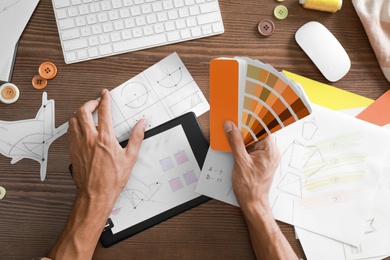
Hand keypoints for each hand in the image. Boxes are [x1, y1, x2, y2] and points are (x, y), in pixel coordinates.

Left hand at [68, 89, 146, 205]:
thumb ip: (136, 137)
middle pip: (83, 111)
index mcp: (105, 138)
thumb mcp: (130, 157)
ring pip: (73, 120)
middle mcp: (90, 139)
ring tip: (86, 114)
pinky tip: (79, 128)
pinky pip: (69, 132)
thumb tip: (142, 124)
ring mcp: (79, 144)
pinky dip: (74, 125)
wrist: (96, 194)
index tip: (105, 94)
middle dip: (89, 103)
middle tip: (95, 103)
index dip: (104, 99)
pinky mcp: (73, 151)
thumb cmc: (112, 179)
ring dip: (79, 113)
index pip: (103, 111)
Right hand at [224, 121, 280, 210]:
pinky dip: (243, 149)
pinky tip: (235, 152)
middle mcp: (271, 153)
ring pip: (253, 142)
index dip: (250, 122)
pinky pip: (252, 150)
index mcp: (270, 150)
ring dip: (242, 141)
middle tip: (232, 128)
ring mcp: (266, 158)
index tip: (240, 117)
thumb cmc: (250, 187)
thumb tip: (231, 127)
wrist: (252, 203)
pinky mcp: (261, 162)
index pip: (262, 128)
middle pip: (256, 134)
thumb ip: (235, 142)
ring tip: (232, 142)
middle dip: (243, 132)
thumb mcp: (240, 162)